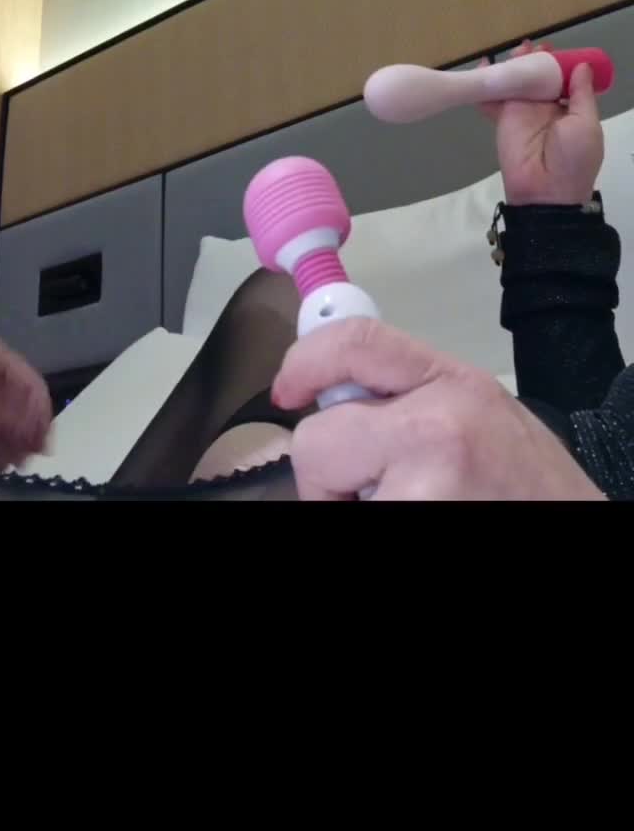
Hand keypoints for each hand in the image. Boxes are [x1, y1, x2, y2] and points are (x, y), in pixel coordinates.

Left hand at [272, 318, 603, 499]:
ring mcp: (425, 484)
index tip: (288, 389)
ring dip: (350, 505)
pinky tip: (418, 519)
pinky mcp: (414, 519)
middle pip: (318, 437)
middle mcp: (437, 423)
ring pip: (324, 492)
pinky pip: (351, 516)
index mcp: (452, 382)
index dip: (305, 361)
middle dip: (328, 472)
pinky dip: (369, 519)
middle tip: (372, 490)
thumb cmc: (528, 484)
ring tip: (410, 507)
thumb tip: (337, 398)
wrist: (571, 519)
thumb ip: (413, 398)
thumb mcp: (479, 413)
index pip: (356, 341)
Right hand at [480, 41, 603, 204]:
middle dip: (534, 60)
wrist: (545, 191)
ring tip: (514, 50)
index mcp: (569, 109)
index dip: (558, 63)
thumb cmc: (573, 158)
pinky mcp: (503, 118)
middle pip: (538, 77)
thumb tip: (582, 66)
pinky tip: (484, 65)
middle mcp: (545, 107)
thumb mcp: (587, 124)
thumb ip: (581, 94)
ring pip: (516, 82)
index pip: (563, 80)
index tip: (553, 48)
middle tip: (530, 45)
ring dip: (514, 66)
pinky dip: (486, 83)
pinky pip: (493, 97)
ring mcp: (523, 112)